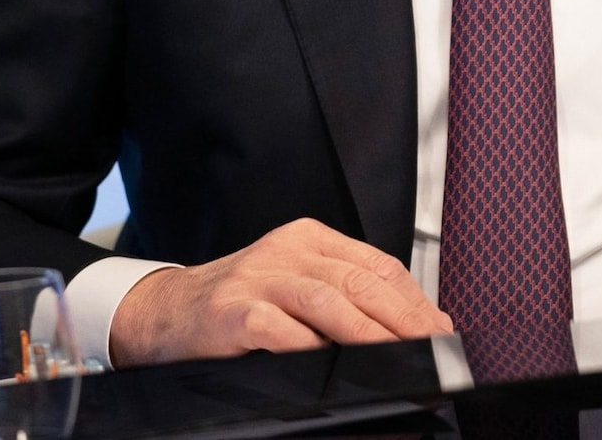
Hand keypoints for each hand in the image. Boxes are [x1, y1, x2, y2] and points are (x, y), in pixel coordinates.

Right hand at [109, 218, 452, 365]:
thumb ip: (343, 297)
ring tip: (398, 354)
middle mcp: (286, 251)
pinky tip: (330, 362)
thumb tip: (410, 325)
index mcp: (309, 239)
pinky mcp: (232, 312)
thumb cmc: (237, 304)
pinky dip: (308, 345)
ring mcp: (258, 279)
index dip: (413, 298)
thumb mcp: (293, 286)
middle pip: (359, 280)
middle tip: (431, 344)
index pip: (376, 265)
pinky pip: (279, 328)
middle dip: (403, 317)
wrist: (162, 313)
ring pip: (327, 299)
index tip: (439, 327)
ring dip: (369, 331)